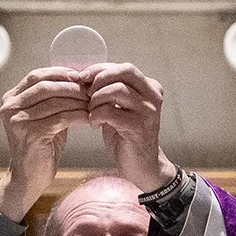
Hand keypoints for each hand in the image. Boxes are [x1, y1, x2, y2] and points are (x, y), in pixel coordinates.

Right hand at [0, 68, 88, 220]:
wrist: (29, 178)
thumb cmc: (41, 147)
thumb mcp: (44, 118)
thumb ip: (53, 99)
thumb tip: (77, 79)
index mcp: (11, 99)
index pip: (36, 76)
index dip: (59, 73)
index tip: (80, 76)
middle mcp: (10, 107)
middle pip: (45, 85)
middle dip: (71, 86)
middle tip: (91, 90)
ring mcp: (18, 120)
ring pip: (54, 101)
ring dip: (78, 101)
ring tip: (94, 104)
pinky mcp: (30, 133)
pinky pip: (60, 118)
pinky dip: (78, 116)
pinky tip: (89, 119)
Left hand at [83, 63, 178, 189]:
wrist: (142, 166)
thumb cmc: (127, 137)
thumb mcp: (119, 108)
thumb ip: (109, 91)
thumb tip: (83, 75)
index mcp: (150, 88)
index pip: (123, 68)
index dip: (100, 69)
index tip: (82, 77)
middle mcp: (153, 96)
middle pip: (124, 72)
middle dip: (99, 79)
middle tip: (85, 92)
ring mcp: (148, 111)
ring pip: (116, 90)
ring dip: (96, 99)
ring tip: (91, 111)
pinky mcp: (139, 127)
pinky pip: (110, 111)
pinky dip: (96, 115)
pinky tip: (94, 124)